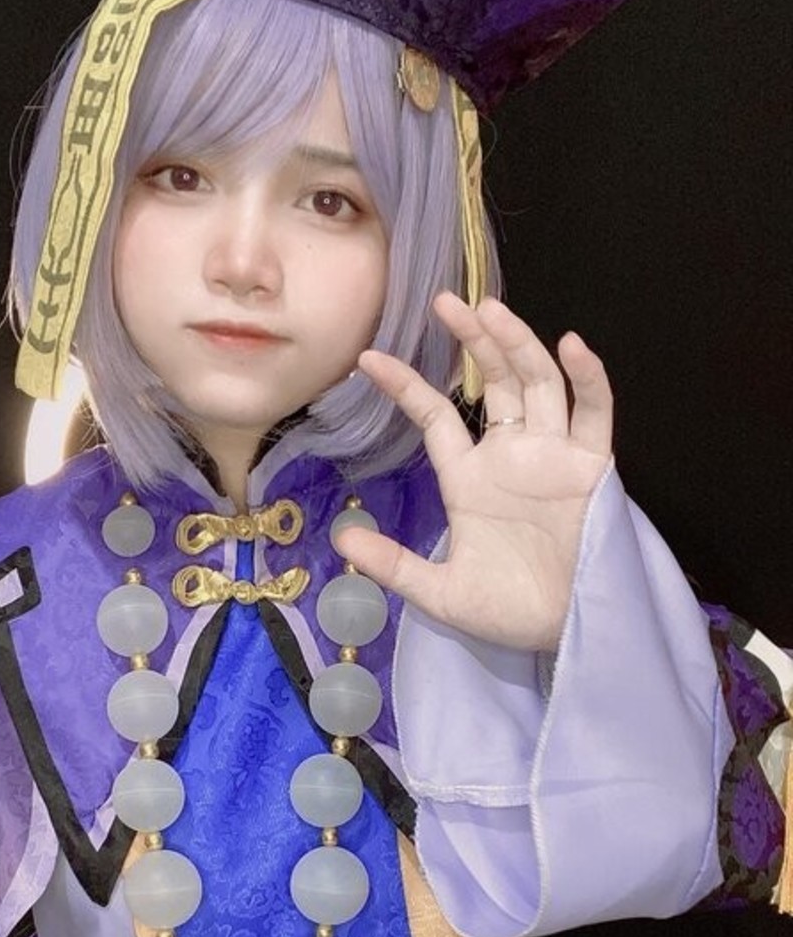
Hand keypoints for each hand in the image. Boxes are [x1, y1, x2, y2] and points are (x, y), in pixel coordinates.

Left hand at [335, 293, 612, 650]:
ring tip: (490, 308)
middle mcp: (512, 456)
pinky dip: (588, 378)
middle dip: (472, 340)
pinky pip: (594, 414)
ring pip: (538, 383)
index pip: (436, 417)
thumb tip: (341, 539)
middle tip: (445, 301)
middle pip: (494, 381)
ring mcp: (554, 456)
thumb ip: (394, 564)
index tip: (368, 359)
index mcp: (471, 478)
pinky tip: (570, 345)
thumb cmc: (507, 612)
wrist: (567, 635)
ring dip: (516, 343)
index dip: (405, 387)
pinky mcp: (592, 467)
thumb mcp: (439, 593)